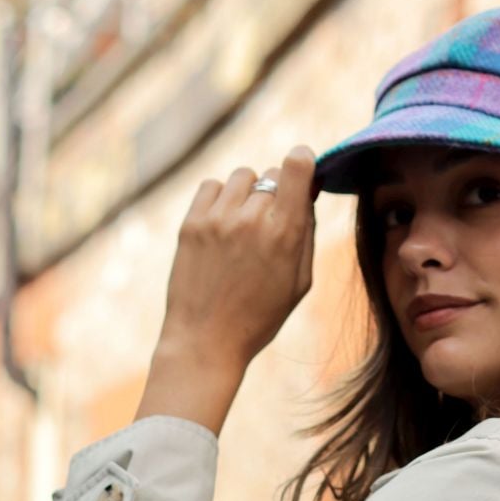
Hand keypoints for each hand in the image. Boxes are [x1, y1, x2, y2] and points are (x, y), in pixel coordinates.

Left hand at [158, 145, 316, 371]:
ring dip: (249, 193)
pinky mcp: (192, 222)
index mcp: (285, 234)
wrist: (207, 339)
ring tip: (245, 226)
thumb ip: (306, 235)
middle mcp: (252, 218)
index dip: (302, 161)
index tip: (302, 171)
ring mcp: (218, 218)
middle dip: (277, 193)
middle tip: (271, 226)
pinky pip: (212, 186)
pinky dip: (221, 198)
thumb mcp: (299, 283)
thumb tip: (307, 192)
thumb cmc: (260, 316)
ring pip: (243, 177)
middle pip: (272, 175)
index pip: (296, 165)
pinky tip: (223, 225)